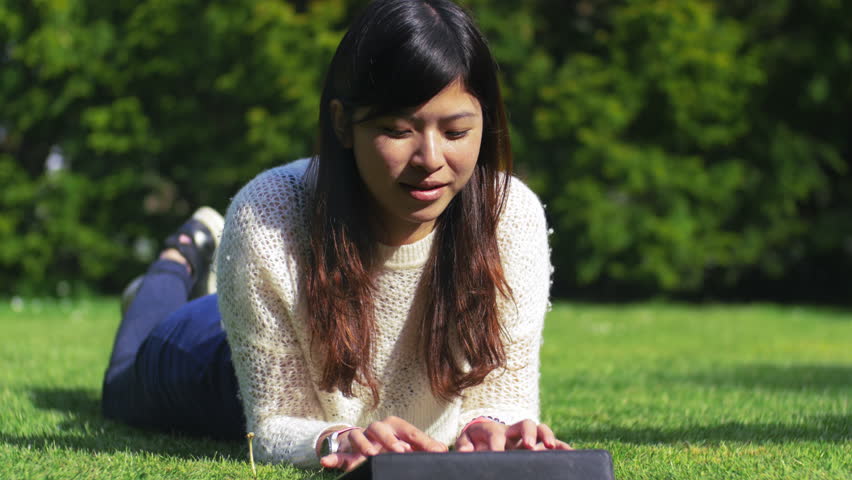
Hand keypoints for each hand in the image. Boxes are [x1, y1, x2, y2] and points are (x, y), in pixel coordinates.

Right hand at [320, 416, 447, 470]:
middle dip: (390, 440)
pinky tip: (326, 461)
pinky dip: (333, 457)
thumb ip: (424, 448)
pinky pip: (339, 454)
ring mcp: (360, 438)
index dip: (421, 441)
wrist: (367, 444)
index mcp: (395, 426)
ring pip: (359, 436)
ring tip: (371, 456)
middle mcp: (377, 429)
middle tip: (400, 451)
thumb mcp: (410, 446)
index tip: (432, 451)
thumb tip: (442, 452)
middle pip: (381, 428)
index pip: (409, 431)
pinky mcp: (347, 452)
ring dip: (364, 445)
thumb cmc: (393, 444)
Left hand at [454, 419, 572, 451]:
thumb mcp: (466, 443)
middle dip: (528, 433)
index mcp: (493, 429)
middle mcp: (512, 430)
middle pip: (524, 424)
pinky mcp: (537, 445)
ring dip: (548, 436)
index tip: (497, 453)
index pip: (495, 433)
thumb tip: (465, 453)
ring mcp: (526, 437)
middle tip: (528, 446)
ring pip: (541, 430)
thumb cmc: (474, 442)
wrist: (484, 436)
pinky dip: (562, 447)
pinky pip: (553, 443)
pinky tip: (572, 453)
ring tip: (551, 447)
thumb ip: (464, 447)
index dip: (496, 443)